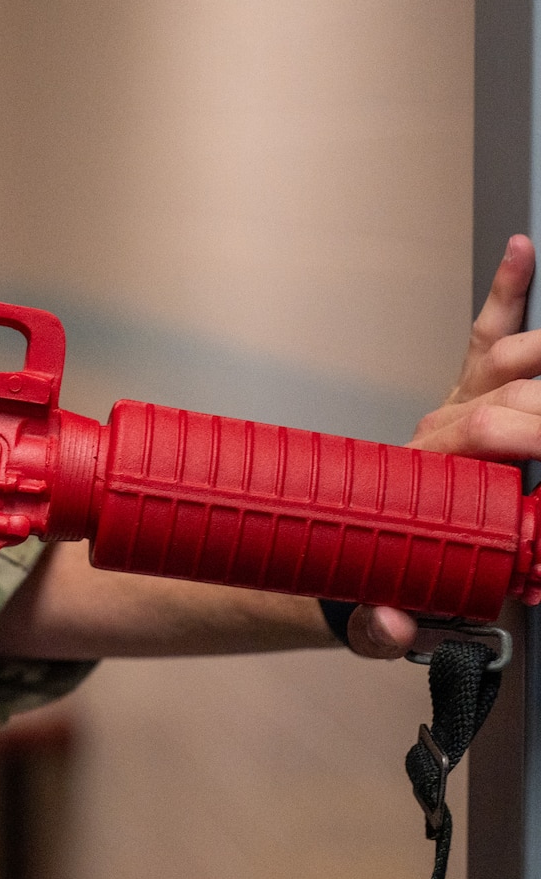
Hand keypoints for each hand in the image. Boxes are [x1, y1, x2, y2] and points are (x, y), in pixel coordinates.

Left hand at [355, 234, 538, 657]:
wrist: (355, 562)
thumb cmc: (384, 582)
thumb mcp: (377, 620)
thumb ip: (382, 626)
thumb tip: (390, 621)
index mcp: (429, 481)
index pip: (480, 435)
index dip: (520, 434)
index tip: (532, 466)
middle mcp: (442, 435)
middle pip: (507, 397)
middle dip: (540, 415)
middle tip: (536, 446)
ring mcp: (457, 411)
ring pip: (511, 364)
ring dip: (540, 360)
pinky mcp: (468, 397)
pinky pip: (491, 337)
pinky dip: (508, 293)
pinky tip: (523, 252)